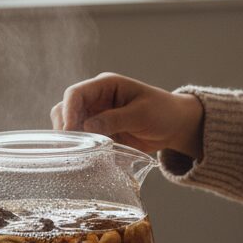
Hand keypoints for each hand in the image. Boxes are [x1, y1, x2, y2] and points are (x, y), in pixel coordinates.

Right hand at [51, 72, 204, 159]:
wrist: (176, 126)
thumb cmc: (163, 112)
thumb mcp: (141, 114)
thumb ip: (114, 119)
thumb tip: (86, 127)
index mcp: (106, 85)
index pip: (76, 93)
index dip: (68, 111)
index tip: (70, 131)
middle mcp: (97, 99)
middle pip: (66, 109)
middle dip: (65, 126)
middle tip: (72, 147)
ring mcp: (97, 115)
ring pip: (71, 125)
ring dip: (72, 138)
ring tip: (79, 153)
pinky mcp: (101, 132)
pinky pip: (84, 139)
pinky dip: (82, 148)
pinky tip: (86, 158)